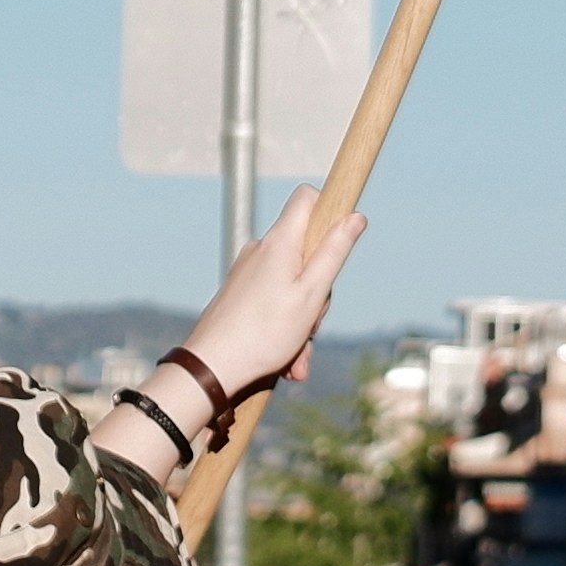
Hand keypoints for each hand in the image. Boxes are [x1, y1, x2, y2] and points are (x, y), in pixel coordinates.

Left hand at [174, 187, 363, 418]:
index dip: (329, 211)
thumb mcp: (312, 294)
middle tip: (313, 323)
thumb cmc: (264, 332)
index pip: (307, 198)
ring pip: (292, 286)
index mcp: (280, 242)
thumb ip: (334, 253)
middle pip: (306, 252)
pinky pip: (274, 303)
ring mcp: (248, 272)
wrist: (211, 367)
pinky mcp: (240, 293)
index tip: (339, 242)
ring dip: (302, 322)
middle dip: (318, 291)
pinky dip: (285, 329)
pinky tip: (285, 362)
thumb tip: (354, 217)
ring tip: (296, 358)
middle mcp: (261, 250)